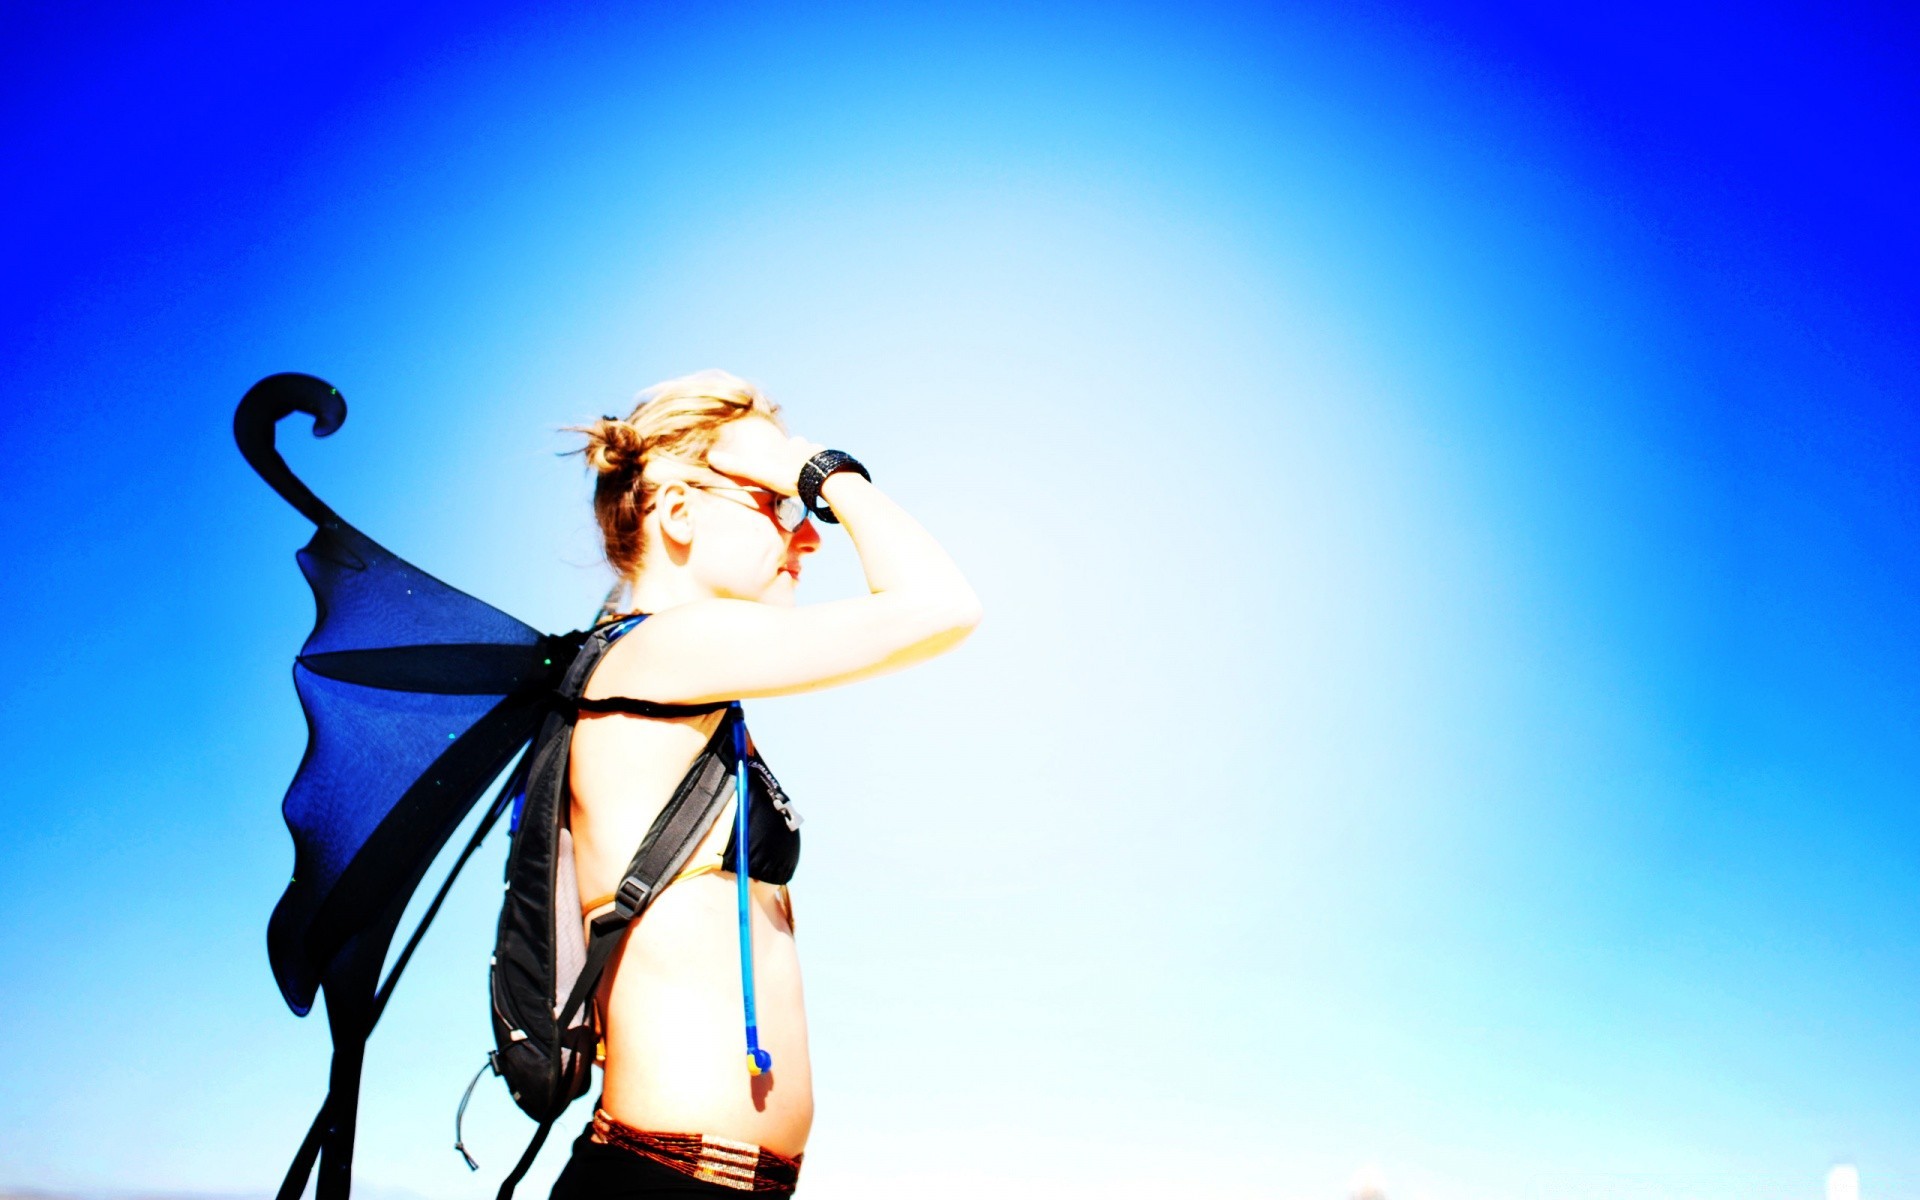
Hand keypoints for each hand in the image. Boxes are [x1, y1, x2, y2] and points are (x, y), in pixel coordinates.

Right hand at [706, 425, 825, 496]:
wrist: (824, 480)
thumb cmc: (791, 477)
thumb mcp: (761, 473)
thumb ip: (739, 468)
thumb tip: (711, 458)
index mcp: (791, 448)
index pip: (789, 446)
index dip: (788, 451)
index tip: (788, 458)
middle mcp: (809, 448)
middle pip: (806, 450)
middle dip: (803, 456)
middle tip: (803, 469)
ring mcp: (825, 456)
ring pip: (821, 458)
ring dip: (818, 465)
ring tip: (818, 478)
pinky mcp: (839, 468)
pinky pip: (836, 470)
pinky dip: (833, 475)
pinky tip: (833, 484)